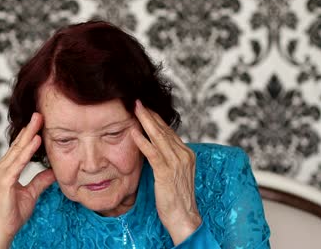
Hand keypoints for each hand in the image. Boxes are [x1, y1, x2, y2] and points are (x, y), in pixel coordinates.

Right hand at [0, 113, 55, 248]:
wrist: (3, 229)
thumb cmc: (14, 212)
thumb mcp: (32, 193)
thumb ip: (41, 180)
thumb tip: (53, 171)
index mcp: (6, 169)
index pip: (19, 148)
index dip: (29, 135)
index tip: (39, 122)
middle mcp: (1, 168)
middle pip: (17, 145)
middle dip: (29, 129)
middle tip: (39, 114)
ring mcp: (1, 173)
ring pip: (18, 151)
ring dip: (29, 135)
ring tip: (38, 121)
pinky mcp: (5, 181)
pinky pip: (18, 163)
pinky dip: (27, 151)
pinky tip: (36, 141)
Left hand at [131, 100, 200, 244]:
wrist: (184, 217)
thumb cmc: (176, 198)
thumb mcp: (174, 174)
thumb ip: (167, 159)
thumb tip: (154, 147)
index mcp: (187, 154)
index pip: (169, 131)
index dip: (156, 119)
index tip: (145, 108)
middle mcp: (184, 155)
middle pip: (164, 130)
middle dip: (150, 115)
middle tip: (137, 102)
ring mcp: (176, 163)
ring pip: (159, 137)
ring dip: (145, 121)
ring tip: (135, 109)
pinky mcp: (166, 173)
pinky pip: (153, 153)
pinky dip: (143, 142)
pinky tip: (133, 133)